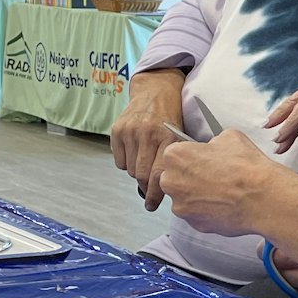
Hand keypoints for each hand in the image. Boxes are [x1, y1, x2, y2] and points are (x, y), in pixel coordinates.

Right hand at [111, 72, 185, 210]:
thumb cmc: (172, 118)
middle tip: (150, 188)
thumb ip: (174, 160)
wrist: (156, 91)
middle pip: (141, 175)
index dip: (156, 194)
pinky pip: (119, 161)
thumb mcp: (180, 137)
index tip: (152, 205)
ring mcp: (130, 131)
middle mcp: (147, 134)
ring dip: (137, 173)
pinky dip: (127, 162)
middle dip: (146, 186)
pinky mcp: (117, 130)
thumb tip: (168, 189)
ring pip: (130, 169)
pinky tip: (136, 152)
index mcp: (167, 138)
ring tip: (145, 163)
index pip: (158, 174)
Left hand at [156, 128, 278, 235]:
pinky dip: (208, 211)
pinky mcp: (194, 224)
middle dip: (189, 177)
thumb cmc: (247, 167)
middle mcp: (172, 181)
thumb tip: (213, 148)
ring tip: (222, 193)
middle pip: (174, 178)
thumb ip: (213, 143)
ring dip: (198, 196)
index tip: (203, 160)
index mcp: (176, 156)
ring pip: (185, 199)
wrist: (262, 197)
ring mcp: (181, 205)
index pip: (175, 154)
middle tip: (213, 177)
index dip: (192, 156)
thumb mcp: (230, 137)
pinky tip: (225, 205)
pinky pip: (196, 215)